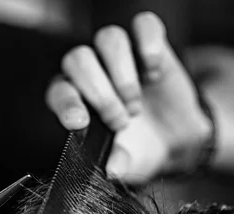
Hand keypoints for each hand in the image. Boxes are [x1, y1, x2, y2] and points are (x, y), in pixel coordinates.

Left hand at [47, 12, 212, 183]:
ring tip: (135, 106)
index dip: (66, 103)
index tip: (80, 123)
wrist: (175, 139)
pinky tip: (154, 73)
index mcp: (76, 100)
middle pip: (79, 59)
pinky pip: (144, 25)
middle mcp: (93, 72)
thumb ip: (119, 164)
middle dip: (100, 93)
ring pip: (108, 39)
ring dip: (123, 75)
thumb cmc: (138, 148)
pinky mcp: (150, 44)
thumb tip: (113, 169)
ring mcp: (120, 55)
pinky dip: (150, 45)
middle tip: (120, 121)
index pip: (58, 91)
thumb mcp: (129, 163)